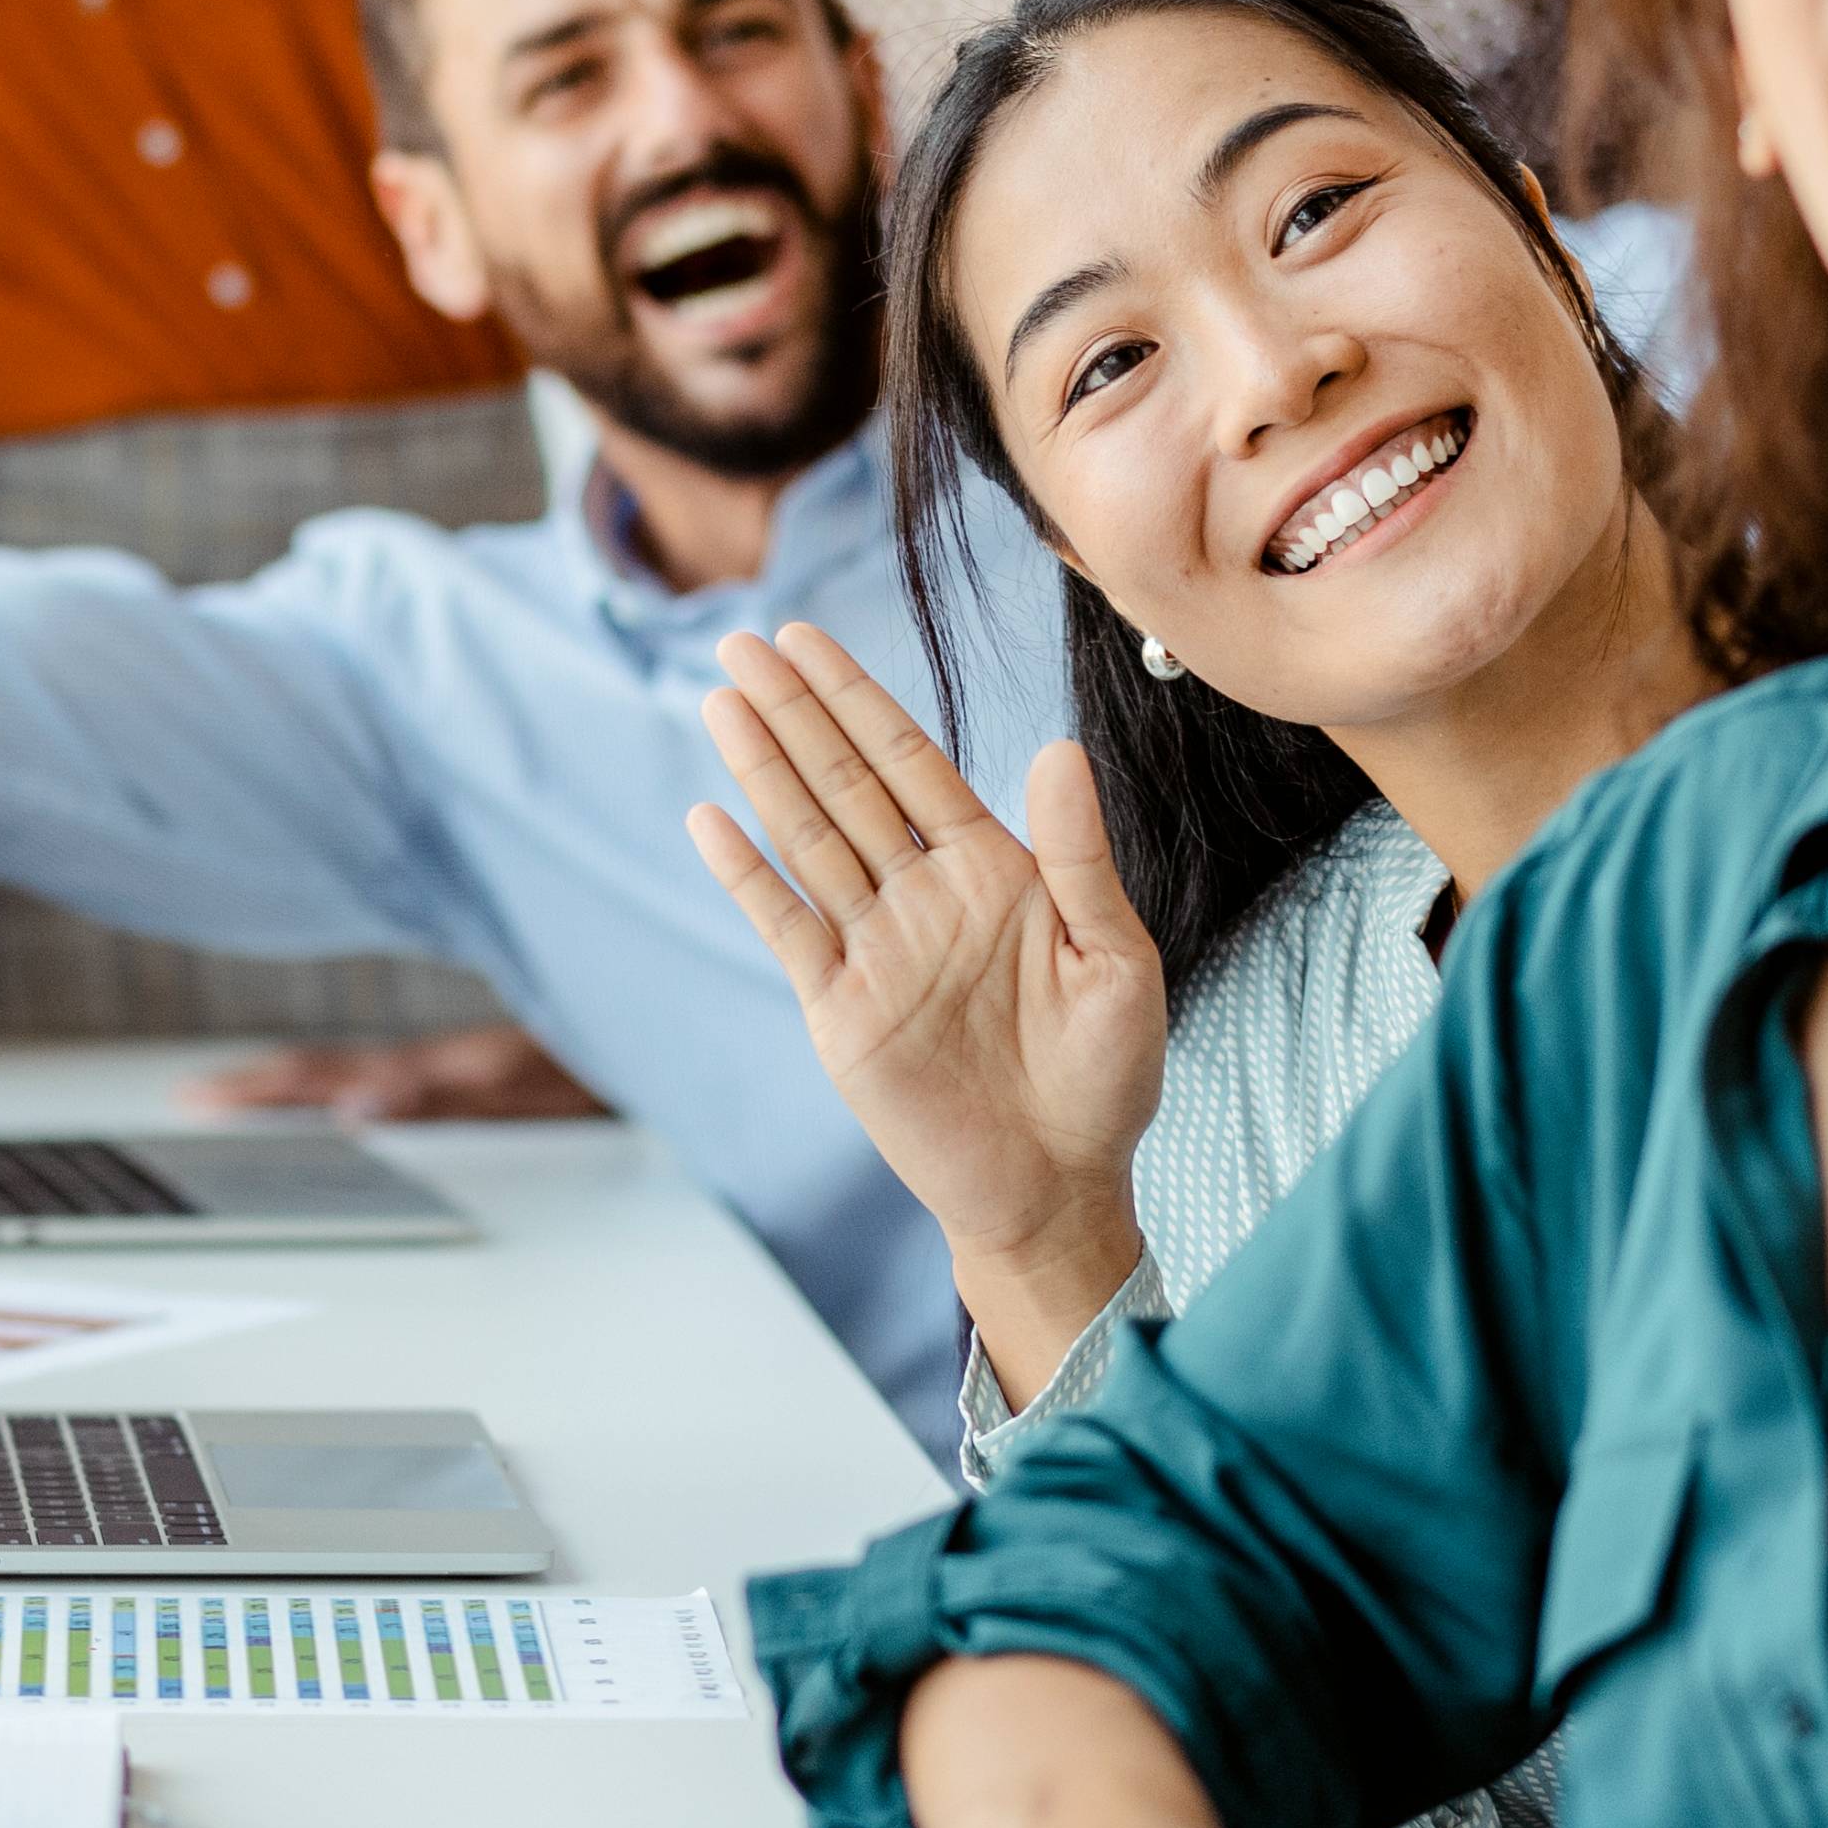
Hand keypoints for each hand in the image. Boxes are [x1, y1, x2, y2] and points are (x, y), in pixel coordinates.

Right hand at [184, 1026, 616, 1123]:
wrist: (665, 1027)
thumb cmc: (601, 1071)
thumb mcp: (520, 1092)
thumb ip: (440, 1099)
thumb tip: (356, 1109)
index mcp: (432, 1066)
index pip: (321, 1076)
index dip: (256, 1089)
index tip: (195, 1096)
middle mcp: (436, 1059)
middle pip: (325, 1067)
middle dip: (255, 1085)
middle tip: (192, 1096)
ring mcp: (455, 1061)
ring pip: (352, 1067)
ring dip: (292, 1082)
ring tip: (242, 1094)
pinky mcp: (480, 1068)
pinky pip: (387, 1072)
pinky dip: (342, 1083)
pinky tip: (341, 1095)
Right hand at [682, 624, 1162, 1392]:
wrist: (1058, 1187)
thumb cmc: (1105, 1077)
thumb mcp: (1116, 961)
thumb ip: (1081, 859)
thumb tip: (1057, 750)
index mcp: (992, 871)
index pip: (910, 763)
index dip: (857, 699)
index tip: (808, 640)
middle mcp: (923, 895)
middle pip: (844, 784)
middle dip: (794, 712)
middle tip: (743, 643)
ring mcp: (875, 949)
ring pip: (808, 839)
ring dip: (763, 772)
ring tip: (721, 703)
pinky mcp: (840, 1009)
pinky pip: (785, 926)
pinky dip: (747, 875)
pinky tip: (710, 820)